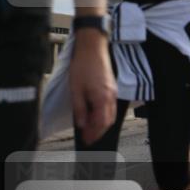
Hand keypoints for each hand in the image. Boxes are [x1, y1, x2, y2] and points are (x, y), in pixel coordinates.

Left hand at [69, 30, 116, 144]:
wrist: (93, 49)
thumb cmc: (83, 67)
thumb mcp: (76, 90)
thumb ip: (80, 109)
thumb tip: (81, 124)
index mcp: (102, 99)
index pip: (101, 123)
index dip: (93, 133)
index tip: (86, 141)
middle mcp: (111, 97)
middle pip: (108, 120)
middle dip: (98, 131)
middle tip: (88, 138)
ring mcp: (113, 92)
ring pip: (110, 114)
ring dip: (101, 123)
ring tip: (90, 128)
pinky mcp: (112, 88)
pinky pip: (111, 106)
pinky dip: (104, 114)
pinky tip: (95, 114)